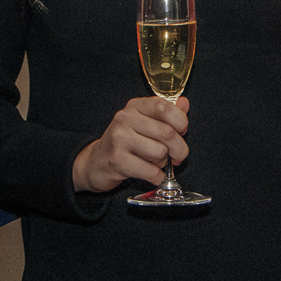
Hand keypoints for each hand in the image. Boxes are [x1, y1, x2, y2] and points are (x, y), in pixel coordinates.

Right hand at [72, 96, 189, 192]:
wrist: (95, 163)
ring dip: (164, 163)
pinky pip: (151, 171)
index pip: (164, 106)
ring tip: (154, 163)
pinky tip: (151, 174)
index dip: (180, 121)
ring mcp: (119, 139)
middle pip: (167, 132)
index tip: (181, 131)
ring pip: (160, 152)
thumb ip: (166, 113)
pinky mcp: (117, 160)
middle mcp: (125, 119)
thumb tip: (184, 103)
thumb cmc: (124, 143)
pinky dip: (157, 177)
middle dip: (179, 149)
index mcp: (135, 106)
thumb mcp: (144, 123)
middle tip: (177, 156)